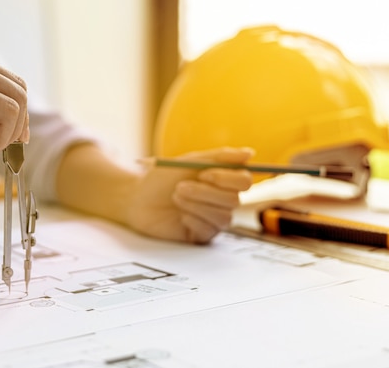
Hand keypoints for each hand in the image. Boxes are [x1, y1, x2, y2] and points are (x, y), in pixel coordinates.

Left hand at [126, 147, 253, 243]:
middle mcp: (223, 200)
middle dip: (205, 193)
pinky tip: (179, 215)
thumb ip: (219, 157)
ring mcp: (213, 219)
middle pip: (235, 200)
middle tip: (180, 187)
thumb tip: (250, 153)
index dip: (227, 178)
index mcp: (223, 180)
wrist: (138, 198)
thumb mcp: (189, 161)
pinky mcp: (202, 235)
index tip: (203, 173)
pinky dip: (193, 219)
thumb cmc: (162, 179)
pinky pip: (209, 230)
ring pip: (223, 216)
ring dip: (196, 205)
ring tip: (175, 197)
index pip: (244, 180)